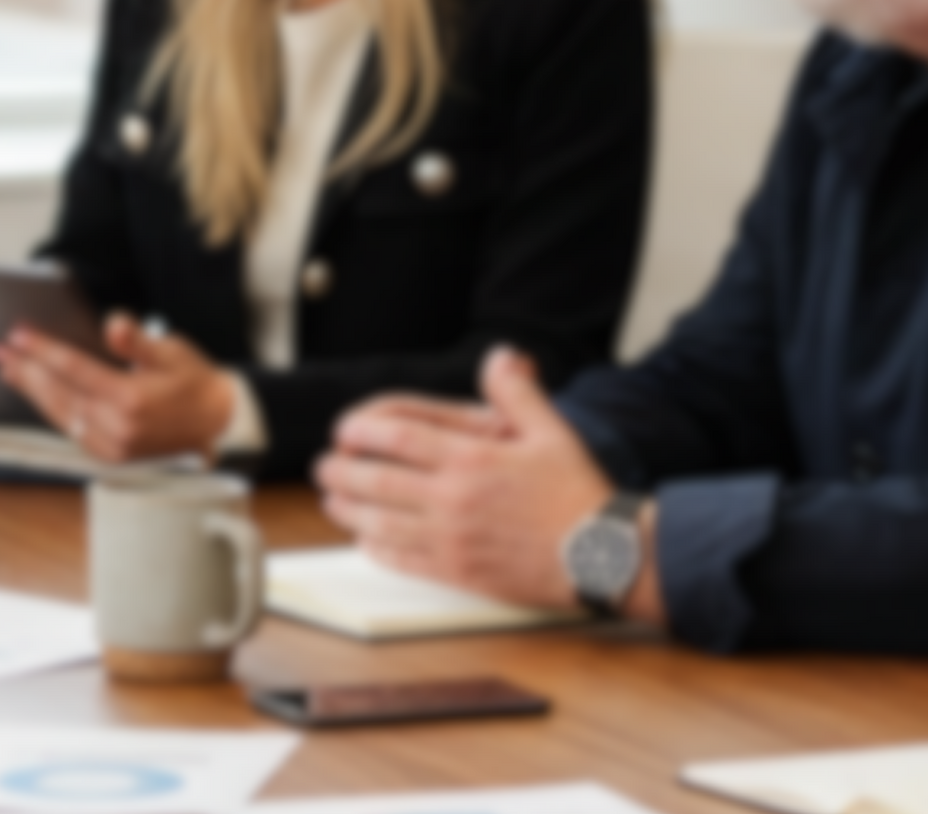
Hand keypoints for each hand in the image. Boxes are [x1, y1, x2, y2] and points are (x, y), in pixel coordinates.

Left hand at [0, 313, 239, 461]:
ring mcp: (113, 446)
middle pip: (59, 393)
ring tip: (7, 369)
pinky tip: (35, 393)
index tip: (18, 334)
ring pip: (60, 414)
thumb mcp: (171, 351)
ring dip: (31, 390)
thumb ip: (137, 340)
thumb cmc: (194, 381)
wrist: (218, 423)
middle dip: (26, 369)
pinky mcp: (111, 455)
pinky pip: (71, 429)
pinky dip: (50, 409)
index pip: (75, 369)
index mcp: (131, 400)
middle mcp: (118, 428)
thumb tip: (112, 324)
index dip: (43, 350)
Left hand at [316, 347, 618, 613]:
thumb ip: (517, 392)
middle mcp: (454, 499)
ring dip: (347, 510)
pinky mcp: (459, 572)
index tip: (343, 430)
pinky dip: (377, 549)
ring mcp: (452, 539)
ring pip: (380, 523)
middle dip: (340, 471)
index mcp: (472, 459)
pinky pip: (403, 560)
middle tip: (324, 466)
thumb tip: (500, 355)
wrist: (603, 554)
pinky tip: (365, 540)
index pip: (397, 437)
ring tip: (332, 499)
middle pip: (377, 481)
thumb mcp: (551, 431)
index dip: (360, 431)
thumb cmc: (577, 493)